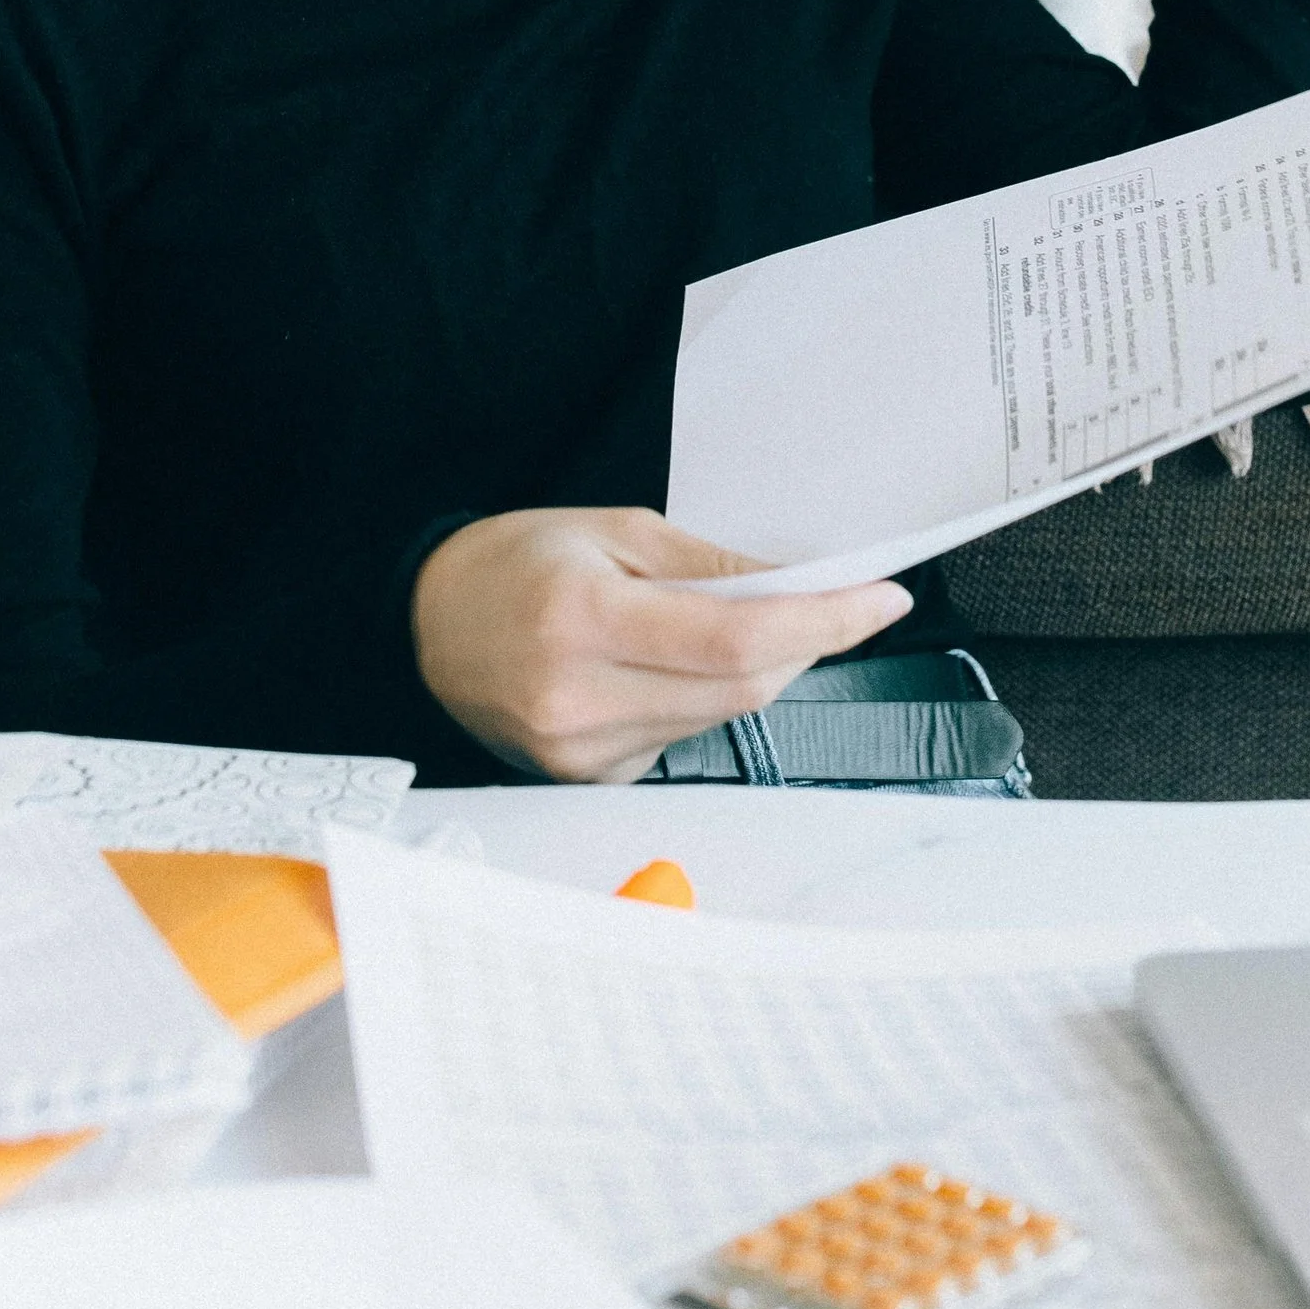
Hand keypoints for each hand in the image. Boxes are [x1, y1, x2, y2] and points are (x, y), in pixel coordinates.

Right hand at [411, 506, 911, 782]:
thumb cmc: (513, 564)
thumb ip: (713, 566)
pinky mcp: (586, 778)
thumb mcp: (615, 530)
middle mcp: (577, 695)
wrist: (427, 624)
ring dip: (755, 671)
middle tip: (836, 604)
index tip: (882, 599)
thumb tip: (805, 585)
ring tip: (731, 624)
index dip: (825, 621)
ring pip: (720, 717)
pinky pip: (682, 741)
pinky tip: (670, 668)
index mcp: (582, 616)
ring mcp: (579, 750)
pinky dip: (703, 700)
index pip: (736, 635)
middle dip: (806, 644)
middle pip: (741, 686)